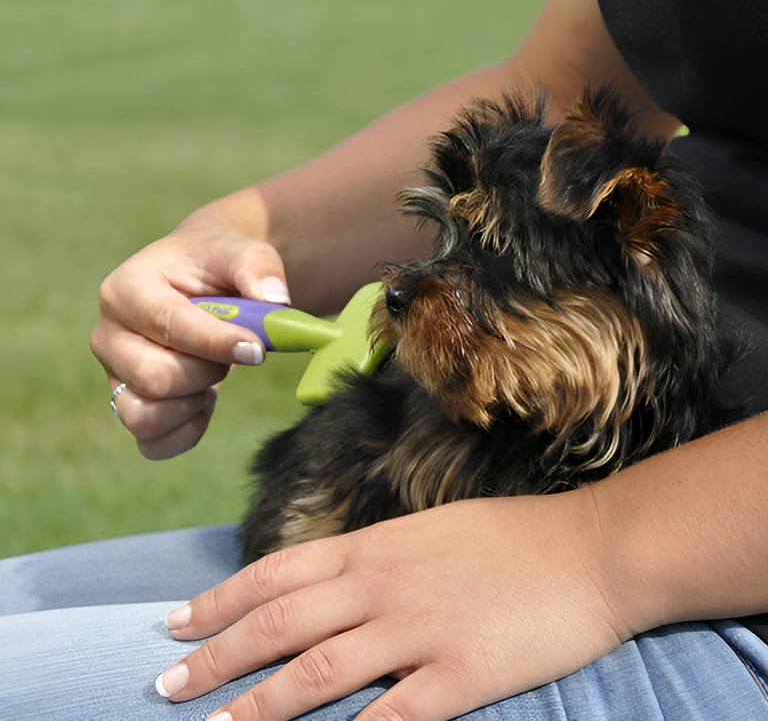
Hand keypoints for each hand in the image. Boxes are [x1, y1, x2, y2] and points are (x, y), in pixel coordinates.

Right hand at [90, 207, 290, 459]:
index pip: (168, 325)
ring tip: (214, 375)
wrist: (201, 278)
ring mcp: (114, 375)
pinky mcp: (128, 405)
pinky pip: (153, 444)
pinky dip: (188, 432)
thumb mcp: (241, 251)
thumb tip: (275, 302)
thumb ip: (259, 268)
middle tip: (231, 352)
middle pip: (155, 379)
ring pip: (145, 417)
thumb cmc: (218, 264)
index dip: (217, 343)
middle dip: (208, 372)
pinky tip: (205, 400)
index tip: (257, 349)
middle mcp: (109, 335)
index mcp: (127, 289)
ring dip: (193, 405)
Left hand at [156, 494, 630, 720]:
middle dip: (216, 653)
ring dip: (256, 704)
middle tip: (166, 683)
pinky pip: (389, 717)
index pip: (277, 573)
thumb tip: (327, 583)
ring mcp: (419, 631)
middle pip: (280, 623)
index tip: (177, 621)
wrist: (587, 548)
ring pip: (317, 673)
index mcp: (376, 547)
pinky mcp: (460, 675)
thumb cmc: (509, 538)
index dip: (222, 600)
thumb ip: (375, 556)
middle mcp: (383, 586)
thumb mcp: (429, 531)